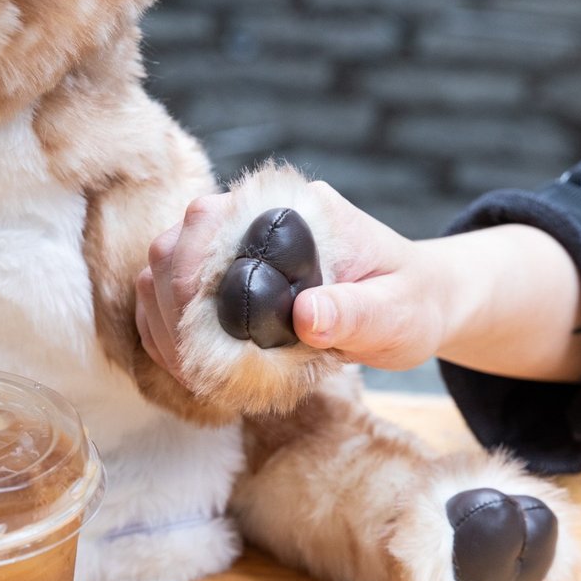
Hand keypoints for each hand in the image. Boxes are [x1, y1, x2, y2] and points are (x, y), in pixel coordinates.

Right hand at [136, 183, 580, 382]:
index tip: (192, 319)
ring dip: (160, 317)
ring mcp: (236, 246)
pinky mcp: (227, 278)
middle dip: (168, 300)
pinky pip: (171, 295)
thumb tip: (306, 316)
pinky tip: (183, 366)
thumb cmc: (414, 302)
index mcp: (297, 211)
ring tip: (186, 369)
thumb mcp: (397, 313)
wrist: (420, 303)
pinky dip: (165, 330)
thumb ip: (355, 313)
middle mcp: (257, 218)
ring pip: (162, 266)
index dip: (190, 263)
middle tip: (189, 359)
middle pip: (176, 239)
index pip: (217, 215)